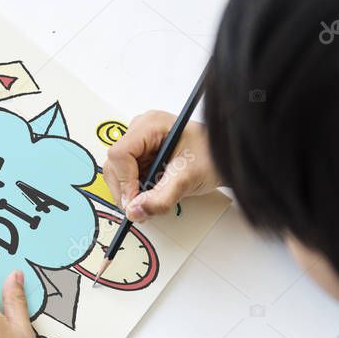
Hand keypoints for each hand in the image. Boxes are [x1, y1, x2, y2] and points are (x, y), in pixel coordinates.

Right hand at [103, 111, 219, 222]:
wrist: (224, 159)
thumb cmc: (211, 158)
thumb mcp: (186, 179)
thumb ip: (160, 198)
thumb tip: (134, 211)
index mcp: (150, 126)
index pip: (119, 154)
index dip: (124, 181)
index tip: (134, 201)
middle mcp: (140, 131)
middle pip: (114, 165)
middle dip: (125, 190)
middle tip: (140, 208)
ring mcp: (139, 144)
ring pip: (118, 173)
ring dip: (130, 193)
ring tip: (150, 202)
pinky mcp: (141, 157)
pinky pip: (127, 178)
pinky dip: (135, 192)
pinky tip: (151, 194)